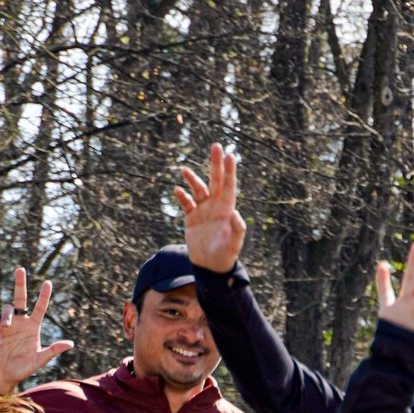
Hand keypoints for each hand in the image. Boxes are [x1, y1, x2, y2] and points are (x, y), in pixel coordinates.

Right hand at [0, 267, 70, 395]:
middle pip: (20, 298)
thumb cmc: (23, 368)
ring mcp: (7, 325)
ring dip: (7, 314)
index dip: (44, 296)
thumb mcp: (40, 360)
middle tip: (20, 269)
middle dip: (20, 283)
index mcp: (32, 327)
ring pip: (7, 308)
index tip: (48, 283)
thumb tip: (71, 344)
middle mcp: (20, 322)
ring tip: (6, 326)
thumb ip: (53, 351)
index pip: (39, 308)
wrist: (4, 376)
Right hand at [174, 143, 245, 274]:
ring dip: (192, 179)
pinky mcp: (191, 218)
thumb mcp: (233, 244)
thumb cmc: (225, 256)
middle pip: (215, 181)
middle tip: (216, 145)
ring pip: (198, 189)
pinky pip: (186, 203)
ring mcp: (203, 211)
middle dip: (216, 164)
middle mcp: (215, 206)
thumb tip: (236, 214)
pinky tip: (177, 190)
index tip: (230, 155)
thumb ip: (236, 230)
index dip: (230, 171)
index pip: (228, 186)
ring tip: (184, 170)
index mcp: (227, 209)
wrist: (211, 267)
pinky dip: (181, 196)